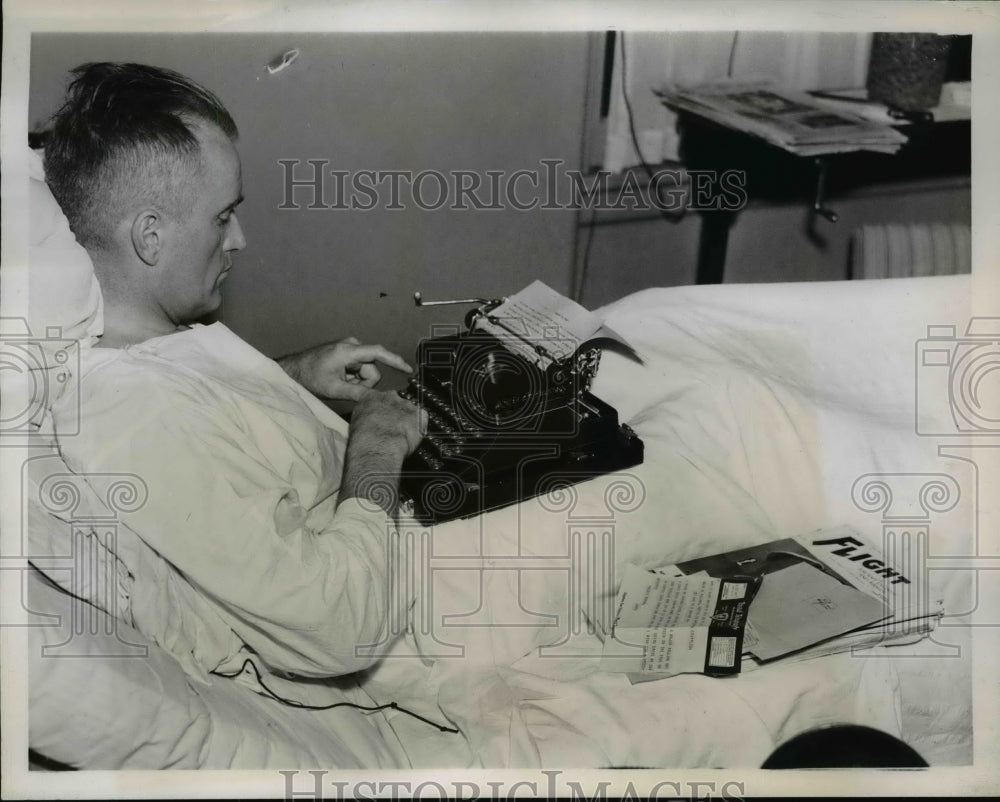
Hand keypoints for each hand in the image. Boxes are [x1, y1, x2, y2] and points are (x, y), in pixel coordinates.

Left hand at [278, 337, 412, 400]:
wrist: (294, 370)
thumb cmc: (309, 376)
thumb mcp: (334, 389)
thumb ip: (357, 393)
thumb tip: (375, 399)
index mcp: (348, 351)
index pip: (378, 353)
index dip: (395, 361)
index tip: (408, 369)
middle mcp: (351, 345)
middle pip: (372, 369)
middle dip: (363, 382)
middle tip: (345, 387)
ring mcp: (349, 349)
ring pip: (366, 371)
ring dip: (357, 381)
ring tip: (340, 383)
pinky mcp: (348, 353)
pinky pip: (359, 369)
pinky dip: (353, 377)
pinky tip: (339, 379)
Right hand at [348, 390, 426, 457]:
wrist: (377, 445)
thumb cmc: (364, 439)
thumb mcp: (355, 424)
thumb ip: (365, 418)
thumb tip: (367, 425)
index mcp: (371, 397)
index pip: (377, 397)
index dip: (380, 407)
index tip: (381, 416)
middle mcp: (390, 397)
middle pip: (395, 402)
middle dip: (395, 414)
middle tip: (391, 428)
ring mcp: (406, 405)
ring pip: (409, 411)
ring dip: (407, 422)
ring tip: (400, 437)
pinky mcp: (420, 414)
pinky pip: (422, 420)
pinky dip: (419, 428)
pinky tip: (411, 437)